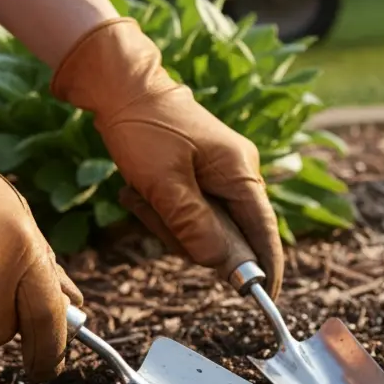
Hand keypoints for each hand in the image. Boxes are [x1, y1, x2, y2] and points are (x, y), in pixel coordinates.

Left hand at [50, 18, 284, 297]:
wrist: (119, 85)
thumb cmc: (143, 127)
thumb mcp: (163, 182)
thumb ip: (194, 225)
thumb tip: (222, 265)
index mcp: (240, 173)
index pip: (264, 232)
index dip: (264, 267)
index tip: (264, 299)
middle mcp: (237, 175)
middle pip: (227, 235)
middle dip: (186, 237)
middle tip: (151, 210)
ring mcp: (218, 175)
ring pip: (201, 227)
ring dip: (166, 222)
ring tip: (138, 193)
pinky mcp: (198, 176)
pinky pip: (186, 213)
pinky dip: (161, 210)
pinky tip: (138, 190)